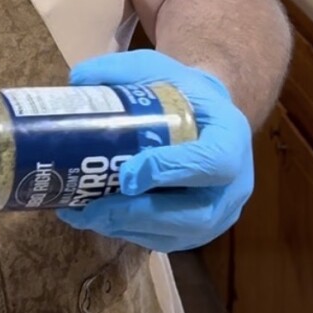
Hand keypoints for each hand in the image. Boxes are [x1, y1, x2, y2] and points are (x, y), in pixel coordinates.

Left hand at [54, 49, 253, 252]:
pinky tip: (98, 221)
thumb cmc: (180, 92)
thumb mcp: (156, 70)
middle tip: (94, 208)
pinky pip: (169, 242)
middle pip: (196, 213)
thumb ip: (119, 71)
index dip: (173, 171)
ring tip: (85, 216)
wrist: (203, 116)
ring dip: (129, 230)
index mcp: (231, 135)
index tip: (128, 174)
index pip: (213, 161)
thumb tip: (76, 80)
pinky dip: (131, 234)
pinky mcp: (202, 230)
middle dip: (140, 214)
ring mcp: (222, 211)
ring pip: (180, 235)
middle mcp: (236, 181)